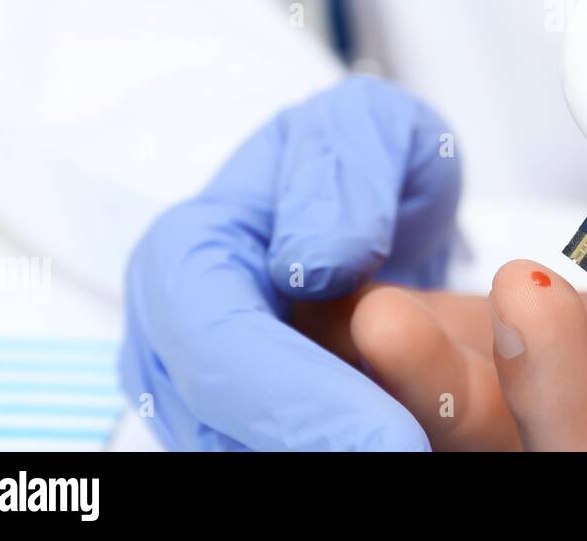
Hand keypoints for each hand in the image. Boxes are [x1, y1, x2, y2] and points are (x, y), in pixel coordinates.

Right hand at [119, 76, 460, 449]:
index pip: (221, 342)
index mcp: (188, 252)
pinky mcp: (240, 429)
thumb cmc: (351, 158)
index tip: (386, 434)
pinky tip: (402, 453)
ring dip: (326, 457)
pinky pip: (273, 451)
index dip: (297, 398)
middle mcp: (174, 337)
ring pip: (244, 451)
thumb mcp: (367, 128)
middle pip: (224, 424)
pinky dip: (334, 455)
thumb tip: (315, 260)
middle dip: (319, 447)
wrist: (358, 200)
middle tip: (411, 459)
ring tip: (412, 455)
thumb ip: (343, 177)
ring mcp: (198, 396)